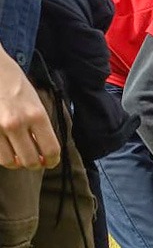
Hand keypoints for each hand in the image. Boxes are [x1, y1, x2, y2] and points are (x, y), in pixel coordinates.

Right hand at [0, 50, 59, 168]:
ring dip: (16, 163)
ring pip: (10, 162)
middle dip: (35, 164)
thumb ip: (40, 126)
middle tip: (34, 160)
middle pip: (30, 161)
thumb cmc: (15, 83)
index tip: (50, 162)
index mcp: (36, 116)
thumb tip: (44, 151)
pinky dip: (2, 156)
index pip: (50, 150)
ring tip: (18, 156)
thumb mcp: (35, 102)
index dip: (52, 161)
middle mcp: (17, 123)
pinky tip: (6, 149)